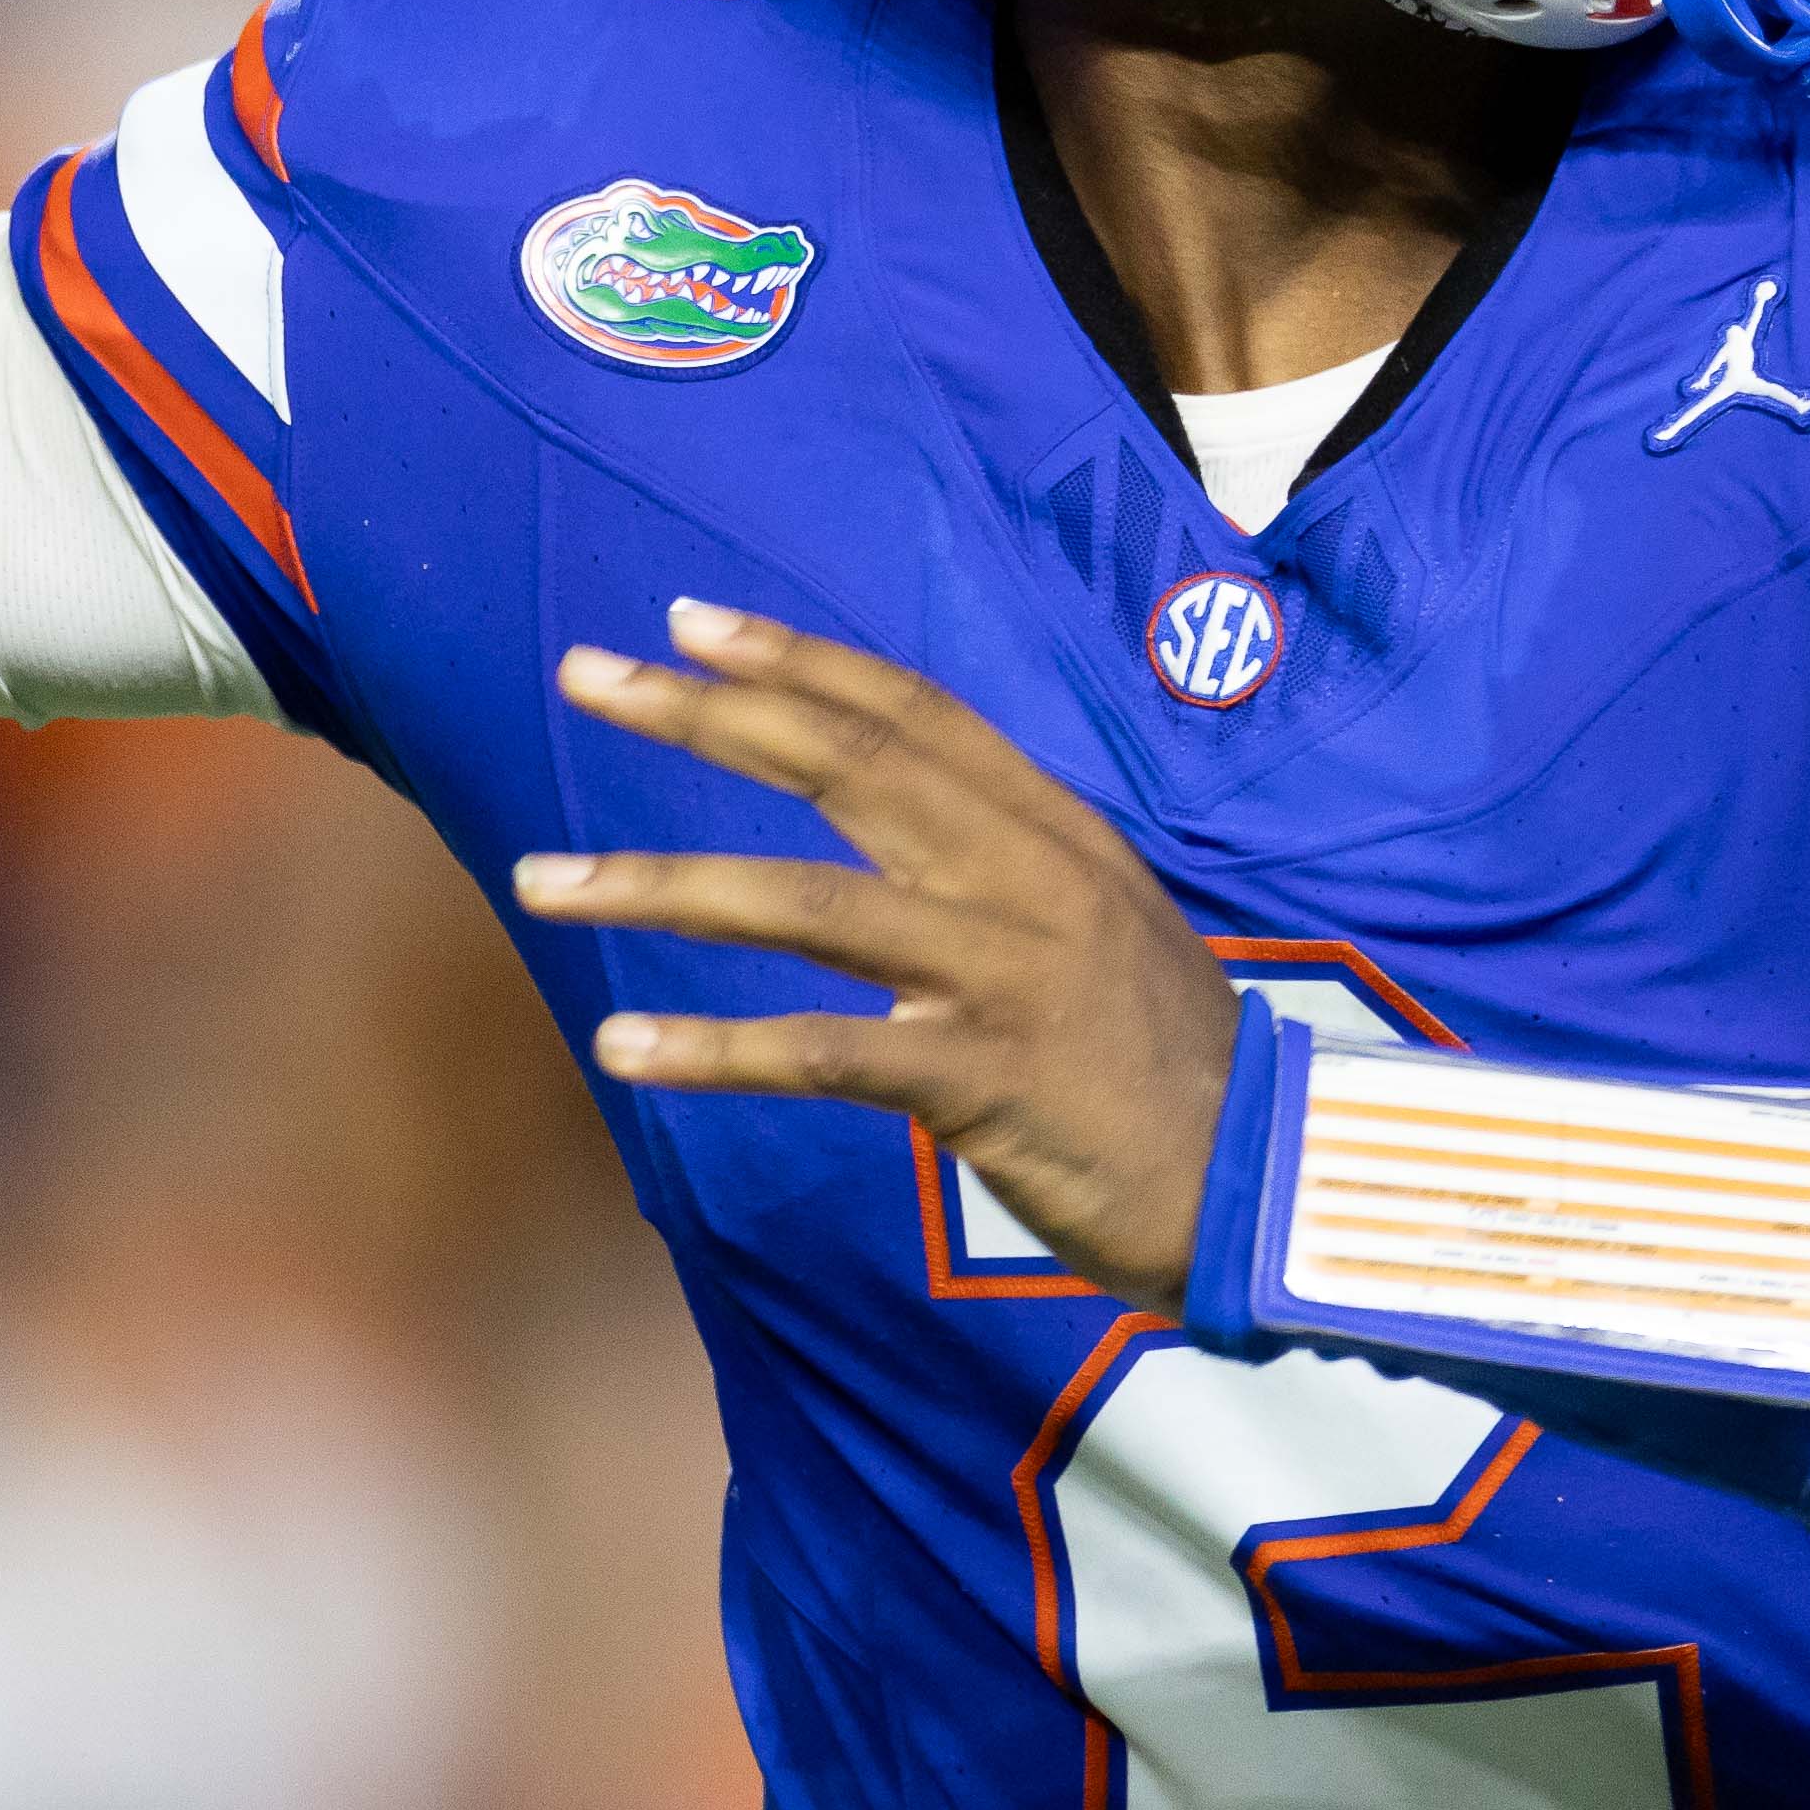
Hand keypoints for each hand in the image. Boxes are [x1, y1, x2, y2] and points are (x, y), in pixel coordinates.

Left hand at [517, 600, 1237, 1301]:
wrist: (1267, 1186)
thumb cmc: (1169, 1070)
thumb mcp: (1103, 932)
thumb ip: (1007, 876)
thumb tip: (899, 847)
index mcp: (1057, 833)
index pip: (911, 712)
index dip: (796, 661)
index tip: (688, 622)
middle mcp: (1028, 879)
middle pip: (845, 766)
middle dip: (704, 714)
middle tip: (587, 674)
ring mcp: (1006, 973)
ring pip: (805, 901)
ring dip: (660, 885)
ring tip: (543, 883)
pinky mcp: (985, 1079)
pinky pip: (823, 1051)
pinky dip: (715, 1047)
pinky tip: (625, 1045)